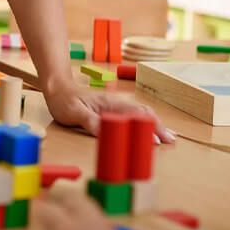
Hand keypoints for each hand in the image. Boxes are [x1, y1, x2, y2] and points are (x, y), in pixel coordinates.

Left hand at [45, 79, 175, 141]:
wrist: (58, 88)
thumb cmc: (64, 100)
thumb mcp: (74, 113)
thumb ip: (90, 122)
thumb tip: (108, 132)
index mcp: (110, 104)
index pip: (135, 114)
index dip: (148, 127)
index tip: (157, 141)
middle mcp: (116, 103)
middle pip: (143, 113)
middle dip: (158, 126)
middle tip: (171, 141)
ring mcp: (115, 106)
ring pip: (140, 114)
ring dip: (155, 124)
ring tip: (168, 136)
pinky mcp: (112, 110)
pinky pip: (133, 115)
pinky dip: (146, 122)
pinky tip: (150, 128)